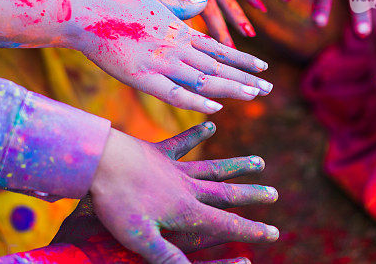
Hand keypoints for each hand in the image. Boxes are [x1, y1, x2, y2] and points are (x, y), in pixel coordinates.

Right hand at [68, 0, 272, 112]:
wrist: (88, 15)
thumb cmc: (117, 7)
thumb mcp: (154, 1)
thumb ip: (181, 7)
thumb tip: (203, 1)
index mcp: (179, 31)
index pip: (218, 48)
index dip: (241, 59)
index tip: (263, 67)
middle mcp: (176, 47)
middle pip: (217, 66)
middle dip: (245, 77)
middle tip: (269, 87)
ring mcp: (161, 63)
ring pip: (203, 79)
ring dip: (230, 88)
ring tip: (254, 95)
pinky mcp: (142, 77)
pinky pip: (174, 93)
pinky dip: (195, 100)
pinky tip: (215, 108)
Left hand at [89, 123, 278, 263]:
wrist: (99, 160)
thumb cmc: (116, 201)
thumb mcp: (139, 236)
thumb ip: (166, 257)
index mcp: (185, 210)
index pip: (225, 224)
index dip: (250, 230)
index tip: (274, 232)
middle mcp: (187, 187)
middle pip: (226, 193)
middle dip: (252, 196)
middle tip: (275, 193)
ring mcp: (174, 167)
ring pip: (213, 167)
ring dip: (237, 166)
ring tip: (260, 161)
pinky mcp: (158, 152)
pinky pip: (182, 143)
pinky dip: (197, 134)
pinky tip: (211, 125)